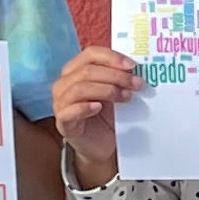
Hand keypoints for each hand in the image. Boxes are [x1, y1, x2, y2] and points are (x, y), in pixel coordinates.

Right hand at [50, 47, 143, 177]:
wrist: (103, 146)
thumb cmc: (108, 117)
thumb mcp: (116, 93)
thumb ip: (121, 79)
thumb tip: (138, 68)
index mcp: (76, 70)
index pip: (90, 54)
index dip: (112, 57)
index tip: (132, 66)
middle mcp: (64, 84)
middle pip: (87, 71)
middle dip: (116, 76)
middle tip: (137, 84)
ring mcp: (61, 103)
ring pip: (79, 88)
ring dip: (106, 90)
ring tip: (126, 97)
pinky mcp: (63, 123)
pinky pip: (68, 111)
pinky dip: (84, 107)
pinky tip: (98, 107)